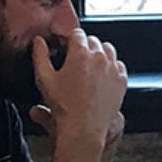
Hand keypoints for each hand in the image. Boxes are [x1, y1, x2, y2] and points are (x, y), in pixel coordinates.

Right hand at [28, 30, 125, 144]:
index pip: (77, 33)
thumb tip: (39, 42)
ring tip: (89, 67)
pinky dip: (111, 67)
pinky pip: (118, 65)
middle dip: (84, 47)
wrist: (84, 127)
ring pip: (108, 50)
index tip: (67, 50)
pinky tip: (102, 76)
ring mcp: (113, 68)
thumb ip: (40, 56)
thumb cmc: (64, 106)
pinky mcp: (121, 80)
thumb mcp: (45, 79)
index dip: (70, 41)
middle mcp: (99, 57)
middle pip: (93, 40)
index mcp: (80, 53)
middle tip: (76, 62)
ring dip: (99, 54)